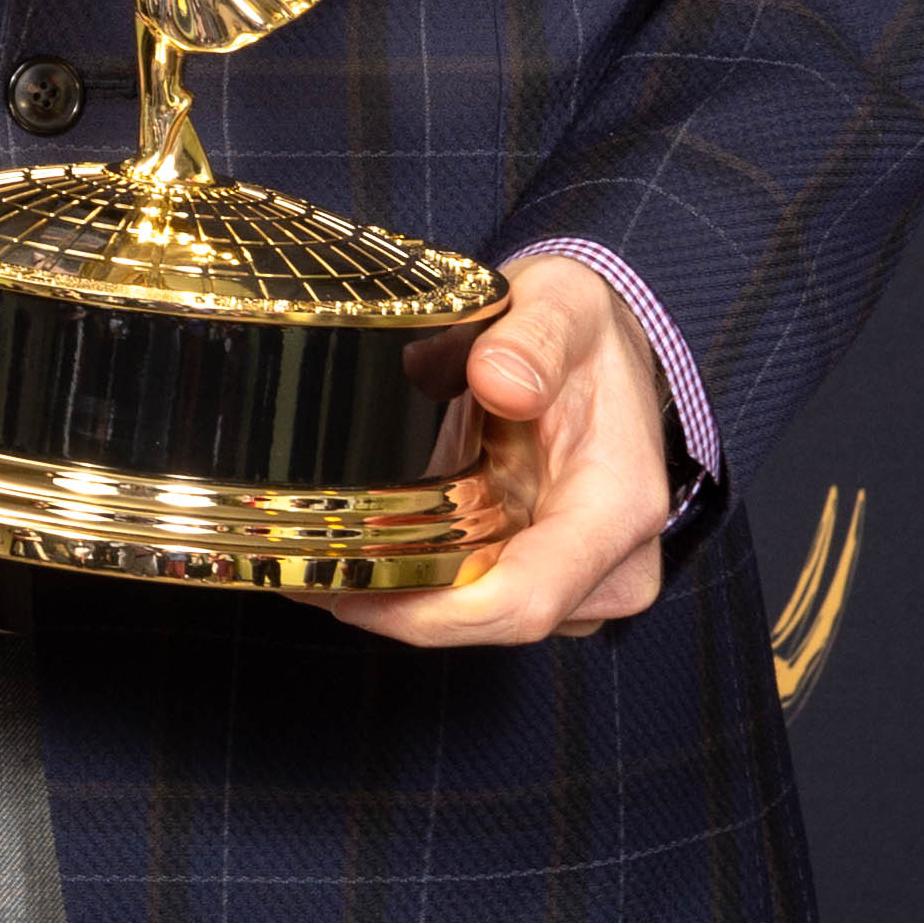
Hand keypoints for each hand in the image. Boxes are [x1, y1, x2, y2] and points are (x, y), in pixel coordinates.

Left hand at [317, 256, 674, 649]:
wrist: (609, 351)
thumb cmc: (586, 330)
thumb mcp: (564, 302)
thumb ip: (535, 337)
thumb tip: (499, 381)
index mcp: (617, 508)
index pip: (525, 599)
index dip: (434, 615)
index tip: (353, 594)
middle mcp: (612, 566)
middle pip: (493, 620)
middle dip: (402, 608)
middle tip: (305, 572)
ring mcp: (588, 584)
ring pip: (486, 618)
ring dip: (410, 598)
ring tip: (325, 556)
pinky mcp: (559, 582)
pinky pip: (488, 602)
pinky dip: (430, 585)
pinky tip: (370, 552)